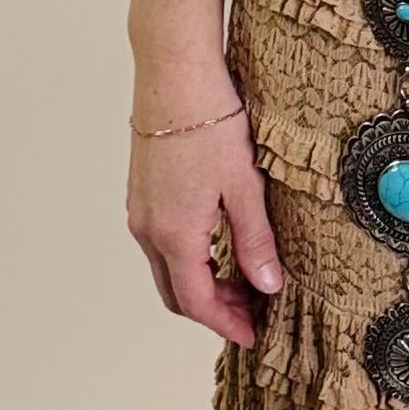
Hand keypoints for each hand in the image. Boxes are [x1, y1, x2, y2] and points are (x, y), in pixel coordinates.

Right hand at [127, 100, 283, 346]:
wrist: (173, 74)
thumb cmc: (209, 122)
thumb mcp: (244, 187)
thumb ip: (254, 241)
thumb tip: (268, 284)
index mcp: (173, 235)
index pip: (197, 302)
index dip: (226, 324)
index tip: (252, 335)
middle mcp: (148, 229)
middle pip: (177, 293)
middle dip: (215, 309)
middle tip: (254, 311)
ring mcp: (140, 211)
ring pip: (168, 269)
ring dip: (202, 284)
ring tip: (244, 279)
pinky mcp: (142, 194)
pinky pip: (162, 244)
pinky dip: (189, 259)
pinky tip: (219, 247)